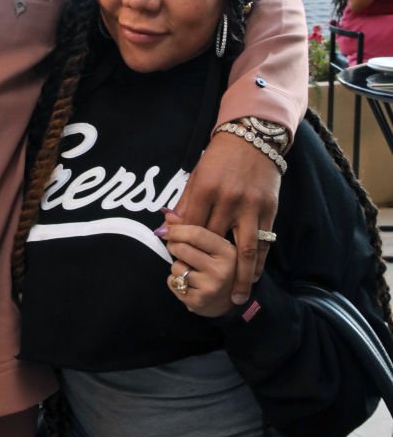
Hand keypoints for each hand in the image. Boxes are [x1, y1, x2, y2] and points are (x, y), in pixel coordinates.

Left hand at [161, 212, 236, 316]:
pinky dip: (174, 281)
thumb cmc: (218, 267)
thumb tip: (168, 215)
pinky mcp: (198, 302)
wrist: (227, 303)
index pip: (196, 234)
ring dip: (177, 266)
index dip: (177, 229)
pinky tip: (188, 283)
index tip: (166, 229)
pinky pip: (172, 282)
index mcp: (228, 252)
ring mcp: (210, 287)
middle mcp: (222, 270)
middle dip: (174, 246)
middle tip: (178, 248)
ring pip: (176, 267)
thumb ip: (194, 229)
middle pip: (182, 249)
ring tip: (190, 270)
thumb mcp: (214, 246)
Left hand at [175, 132, 279, 304]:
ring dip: (242, 277)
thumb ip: (185, 203)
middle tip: (203, 284)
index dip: (183, 246)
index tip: (179, 261)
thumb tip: (167, 227)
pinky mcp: (269, 209)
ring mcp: (251, 206)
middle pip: (215, 241)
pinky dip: (259, 263)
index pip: (192, 227)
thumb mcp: (197, 175)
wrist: (253, 139)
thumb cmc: (219, 158)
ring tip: (237, 298)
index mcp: (206, 189)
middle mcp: (229, 199)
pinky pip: (265, 242)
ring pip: (245, 249)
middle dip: (207, 264)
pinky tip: (253, 276)